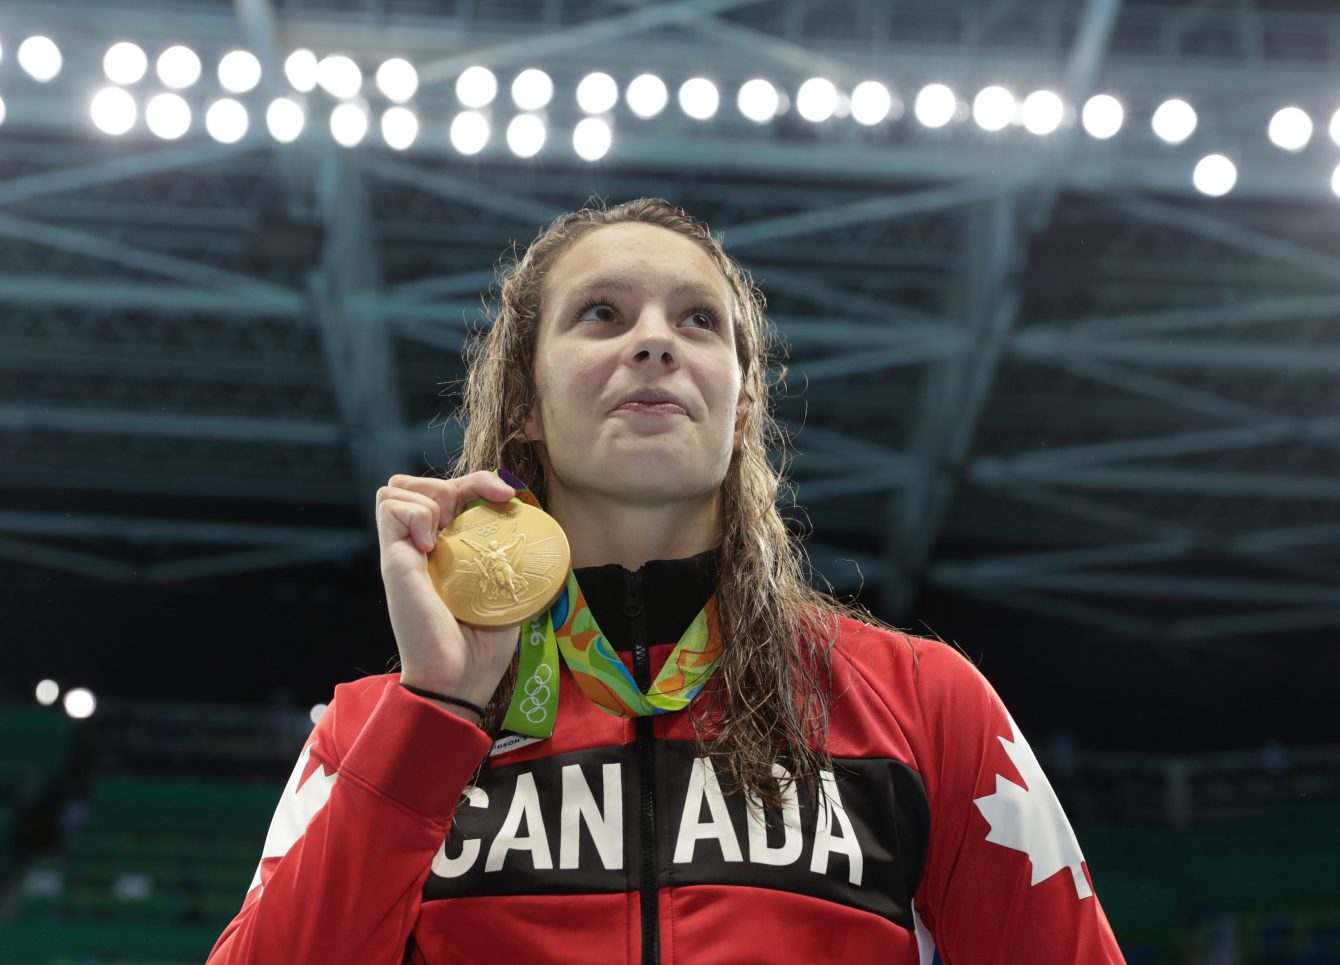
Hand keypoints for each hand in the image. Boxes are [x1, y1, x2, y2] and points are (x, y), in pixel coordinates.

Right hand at [376, 470, 521, 714]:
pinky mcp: (393, 560)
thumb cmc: (483, 644)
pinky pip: (390, 508)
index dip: (479, 481)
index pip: (452, 491)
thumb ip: (510, 558)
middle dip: (451, 482)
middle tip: (471, 512)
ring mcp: (404, 551)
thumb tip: (535, 523)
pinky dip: (415, 514)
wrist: (459, 678)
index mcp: (448, 548)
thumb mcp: (505, 589)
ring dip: (429, 496)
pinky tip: (431, 543)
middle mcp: (422, 545)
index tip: (508, 495)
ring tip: (446, 530)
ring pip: (396, 488)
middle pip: (417, 482)